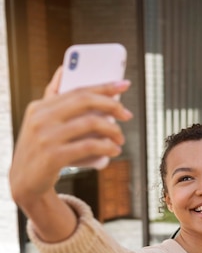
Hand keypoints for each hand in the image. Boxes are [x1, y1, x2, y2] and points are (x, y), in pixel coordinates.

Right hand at [10, 68, 132, 207]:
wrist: (24, 182)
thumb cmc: (40, 149)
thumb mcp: (40, 122)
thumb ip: (53, 98)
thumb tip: (63, 70)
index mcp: (40, 107)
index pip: (77, 90)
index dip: (104, 86)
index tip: (124, 84)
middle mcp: (41, 118)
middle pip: (85, 101)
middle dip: (112, 105)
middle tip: (127, 114)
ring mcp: (45, 137)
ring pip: (90, 123)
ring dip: (113, 130)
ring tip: (120, 139)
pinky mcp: (53, 156)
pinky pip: (89, 146)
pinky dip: (107, 147)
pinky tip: (114, 150)